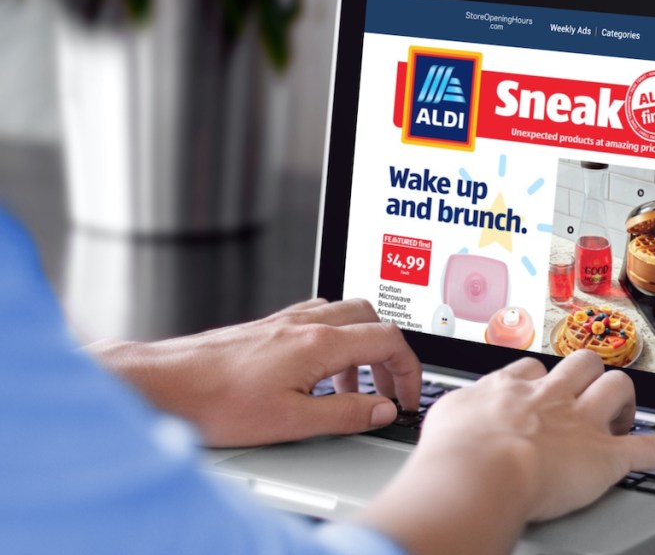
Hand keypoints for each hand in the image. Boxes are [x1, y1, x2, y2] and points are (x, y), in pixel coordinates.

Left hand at [89, 299, 421, 446]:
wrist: (165, 384)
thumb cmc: (216, 402)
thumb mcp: (292, 422)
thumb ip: (346, 414)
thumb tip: (382, 410)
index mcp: (319, 343)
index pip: (388, 340)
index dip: (409, 370)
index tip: (408, 396)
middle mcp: (305, 323)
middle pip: (372, 316)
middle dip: (389, 352)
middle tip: (387, 387)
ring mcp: (284, 321)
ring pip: (343, 313)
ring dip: (361, 345)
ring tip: (352, 386)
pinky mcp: (267, 327)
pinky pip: (316, 318)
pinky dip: (333, 339)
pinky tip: (317, 370)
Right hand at [359, 349, 654, 554]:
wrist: (475, 471)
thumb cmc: (451, 454)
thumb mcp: (440, 423)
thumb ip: (451, 417)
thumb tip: (444, 425)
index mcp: (508, 390)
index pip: (529, 371)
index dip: (537, 382)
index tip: (537, 391)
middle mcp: (547, 397)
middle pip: (579, 364)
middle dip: (586, 375)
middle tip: (584, 395)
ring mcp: (579, 421)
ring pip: (616, 387)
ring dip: (622, 400)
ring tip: (623, 414)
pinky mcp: (606, 454)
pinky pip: (654, 449)